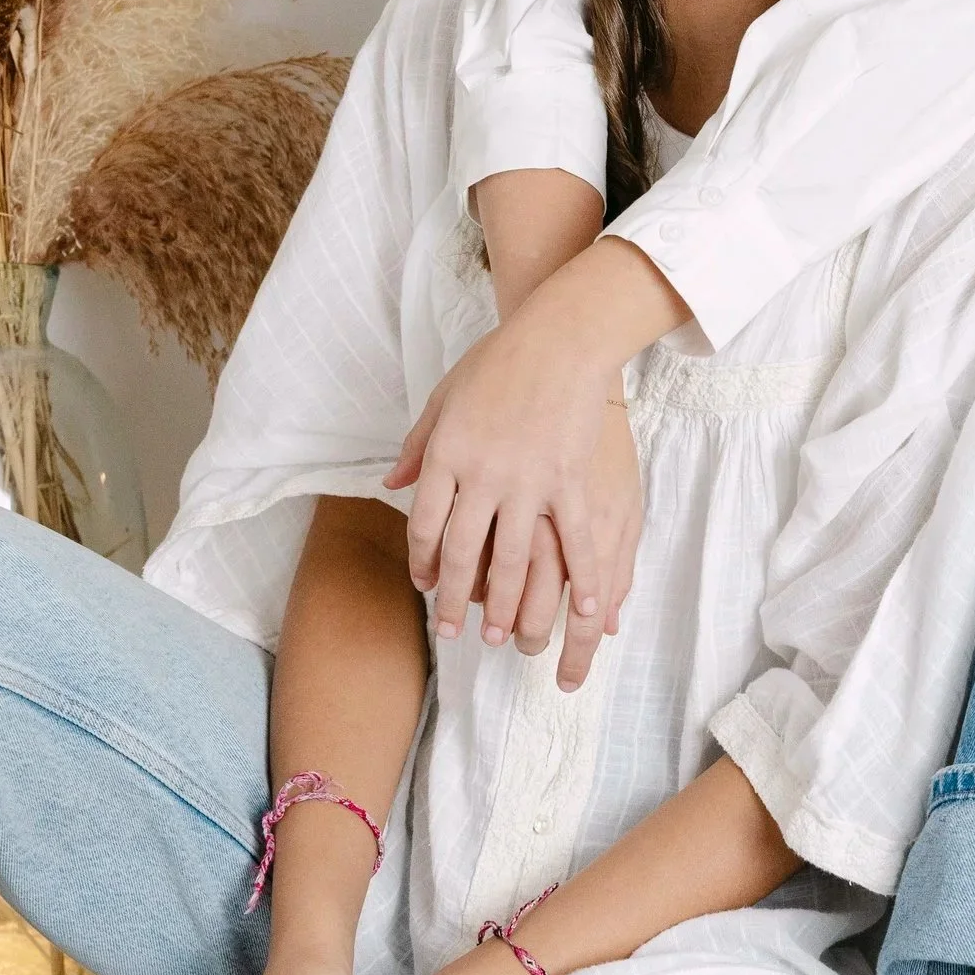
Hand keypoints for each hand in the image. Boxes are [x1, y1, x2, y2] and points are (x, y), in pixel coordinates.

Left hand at [389, 271, 667, 683]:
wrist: (558, 337)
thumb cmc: (499, 361)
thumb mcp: (444, 397)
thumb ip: (417, 445)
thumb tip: (389, 483)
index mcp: (446, 455)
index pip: (424, 525)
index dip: (422, 563)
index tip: (425, 587)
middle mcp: (482, 475)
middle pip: (462, 553)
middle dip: (455, 600)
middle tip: (453, 634)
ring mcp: (527, 481)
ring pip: (511, 559)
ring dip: (505, 604)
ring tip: (502, 637)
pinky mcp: (568, 480)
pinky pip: (573, 541)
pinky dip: (580, 580)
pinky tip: (585, 612)